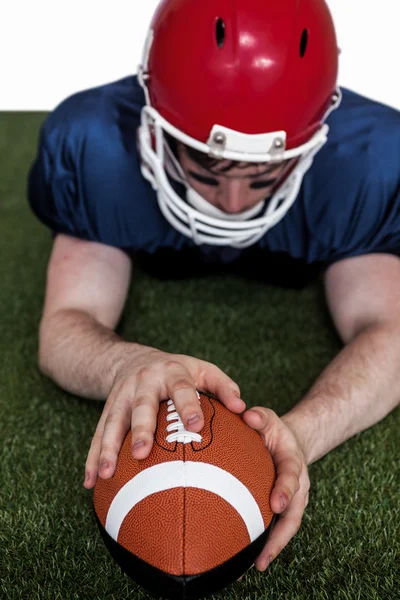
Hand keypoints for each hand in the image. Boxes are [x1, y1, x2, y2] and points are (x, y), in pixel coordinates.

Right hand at [83, 347, 244, 487]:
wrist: (131, 358)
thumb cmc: (178, 371)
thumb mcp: (202, 369)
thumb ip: (223, 386)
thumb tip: (243, 408)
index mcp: (171, 372)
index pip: (181, 387)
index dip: (188, 405)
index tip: (196, 426)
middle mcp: (143, 382)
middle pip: (141, 405)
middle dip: (141, 429)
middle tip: (142, 453)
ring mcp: (121, 395)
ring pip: (113, 421)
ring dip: (108, 448)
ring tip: (106, 474)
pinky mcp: (106, 409)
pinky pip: (98, 434)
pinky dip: (93, 457)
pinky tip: (90, 481)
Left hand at [242, 407, 309, 570]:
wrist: (288, 442)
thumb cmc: (273, 431)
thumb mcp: (268, 418)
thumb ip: (260, 417)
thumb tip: (247, 415)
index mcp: (294, 463)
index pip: (292, 477)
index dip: (285, 490)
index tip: (277, 504)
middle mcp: (298, 487)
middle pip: (293, 516)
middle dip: (280, 536)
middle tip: (263, 554)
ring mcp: (292, 502)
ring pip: (286, 529)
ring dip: (272, 549)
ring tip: (254, 566)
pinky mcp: (282, 511)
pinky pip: (276, 530)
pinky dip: (265, 546)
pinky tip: (247, 561)